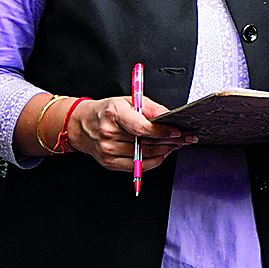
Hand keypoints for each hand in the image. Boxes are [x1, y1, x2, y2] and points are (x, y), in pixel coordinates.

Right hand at [64, 95, 188, 174]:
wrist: (82, 125)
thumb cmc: (107, 111)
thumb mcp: (129, 100)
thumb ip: (150, 108)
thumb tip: (169, 116)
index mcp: (113, 113)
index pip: (142, 128)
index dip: (163, 131)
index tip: (178, 131)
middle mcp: (108, 133)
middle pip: (146, 142)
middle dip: (171, 141)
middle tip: (186, 137)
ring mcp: (108, 150)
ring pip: (145, 155)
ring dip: (165, 150)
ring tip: (177, 144)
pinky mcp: (109, 163)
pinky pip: (138, 166)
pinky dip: (154, 161)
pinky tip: (163, 153)